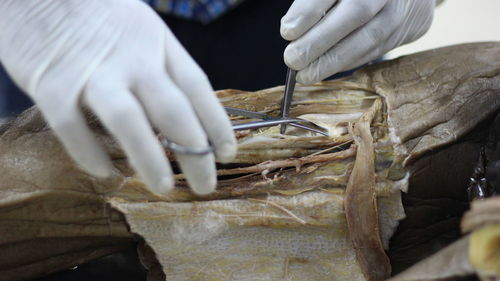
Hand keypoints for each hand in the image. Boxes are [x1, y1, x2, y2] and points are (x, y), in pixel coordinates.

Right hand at [0, 0, 235, 194]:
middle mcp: (131, 58)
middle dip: (195, 153)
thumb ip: (159, 66)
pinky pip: (73, 129)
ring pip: (130, 122)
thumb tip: (182, 114)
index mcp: (157, 42)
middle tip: (205, 185)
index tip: (227, 153)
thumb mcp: (139, 28)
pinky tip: (106, 173)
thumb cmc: (93, 12)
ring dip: (150, 159)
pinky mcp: (51, 84)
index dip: (216, 124)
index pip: (197, 87)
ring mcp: (92, 72)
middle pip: (173, 111)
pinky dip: (90, 155)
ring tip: (164, 188)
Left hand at [281, 0, 434, 83]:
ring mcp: (402, 7)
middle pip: (356, 12)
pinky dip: (349, 61)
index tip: (287, 31)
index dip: (309, 10)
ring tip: (306, 74)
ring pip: (370, 37)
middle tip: (293, 59)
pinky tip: (327, 69)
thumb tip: (291, 28)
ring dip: (333, 60)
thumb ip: (313, 1)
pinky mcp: (411, 27)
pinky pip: (378, 48)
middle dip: (320, 40)